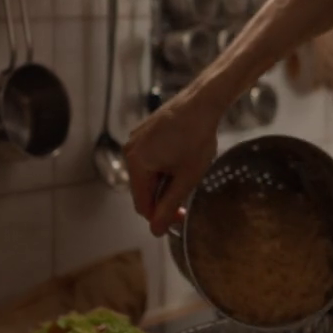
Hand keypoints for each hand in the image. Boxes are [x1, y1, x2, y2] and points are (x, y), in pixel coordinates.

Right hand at [124, 89, 222, 235]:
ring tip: (186, 172)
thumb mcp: (186, 178)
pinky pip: (149, 158)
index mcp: (136, 163)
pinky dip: (163, 165)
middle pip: (143, 188)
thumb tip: (155, 231)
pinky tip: (181, 158)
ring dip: (164, 181)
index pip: (142, 204)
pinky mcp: (144, 131)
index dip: (160, 216)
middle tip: (187, 196)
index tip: (181, 216)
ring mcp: (135, 139)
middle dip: (163, 196)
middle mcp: (130, 150)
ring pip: (147, 173)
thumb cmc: (197, 138)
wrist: (203, 101)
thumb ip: (169, 206)